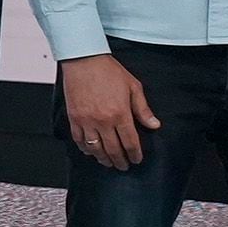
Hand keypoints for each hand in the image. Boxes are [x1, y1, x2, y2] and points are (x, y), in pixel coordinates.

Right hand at [58, 54, 161, 170]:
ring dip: (103, 159)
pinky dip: (85, 149)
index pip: (130, 142)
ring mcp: (86, 121)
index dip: (135, 154)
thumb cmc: (108, 71)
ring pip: (95, 149)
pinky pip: (79, 140)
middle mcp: (103, 120)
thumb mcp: (133, 87)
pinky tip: (90, 151)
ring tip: (108, 162)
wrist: (84, 60)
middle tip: (123, 166)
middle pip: (113, 149)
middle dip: (120, 161)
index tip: (136, 159)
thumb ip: (143, 109)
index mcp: (120, 114)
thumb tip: (153, 124)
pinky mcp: (74, 118)